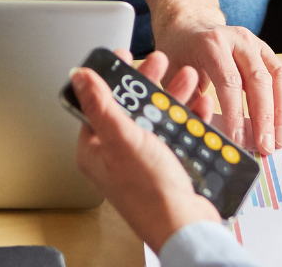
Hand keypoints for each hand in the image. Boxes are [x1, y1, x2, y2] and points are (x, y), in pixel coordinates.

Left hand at [73, 48, 219, 253]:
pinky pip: (177, 131)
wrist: (185, 227)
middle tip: (162, 62)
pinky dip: (190, 117)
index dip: (114, 76)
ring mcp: (144, 158)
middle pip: (132, 105)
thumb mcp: (123, 139)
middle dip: (150, 81)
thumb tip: (80, 77)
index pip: (100, 101)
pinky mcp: (168, 163)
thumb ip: (101, 105)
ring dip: (174, 94)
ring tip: (189, 77)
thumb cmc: (151, 193)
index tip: (126, 55)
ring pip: (157, 115)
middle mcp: (118, 152)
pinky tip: (201, 105)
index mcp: (97, 147)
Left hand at [154, 16, 281, 156]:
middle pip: (259, 79)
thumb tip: (206, 132)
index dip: (236, 114)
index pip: (229, 81)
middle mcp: (239, 39)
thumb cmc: (180, 52)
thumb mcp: (171, 73)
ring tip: (280, 139)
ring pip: (279, 75)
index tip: (239, 141)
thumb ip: (188, 99)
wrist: (190, 23)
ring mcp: (257, 44)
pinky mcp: (267, 51)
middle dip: (265, 117)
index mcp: (212, 43)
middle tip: (266, 147)